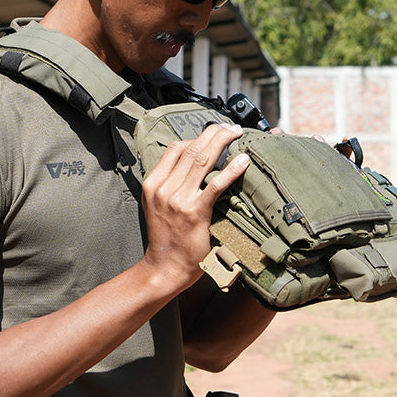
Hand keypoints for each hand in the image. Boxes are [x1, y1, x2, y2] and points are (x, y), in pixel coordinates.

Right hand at [140, 123, 249, 293]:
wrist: (164, 268)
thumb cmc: (166, 238)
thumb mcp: (156, 205)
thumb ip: (170, 184)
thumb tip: (193, 165)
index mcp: (153, 183)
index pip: (175, 148)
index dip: (197, 136)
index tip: (213, 131)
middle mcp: (164, 188)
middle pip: (191, 149)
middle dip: (213, 133)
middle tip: (230, 127)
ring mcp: (178, 200)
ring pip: (202, 160)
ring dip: (222, 142)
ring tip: (237, 135)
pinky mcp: (195, 213)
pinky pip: (215, 185)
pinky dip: (231, 170)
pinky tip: (243, 161)